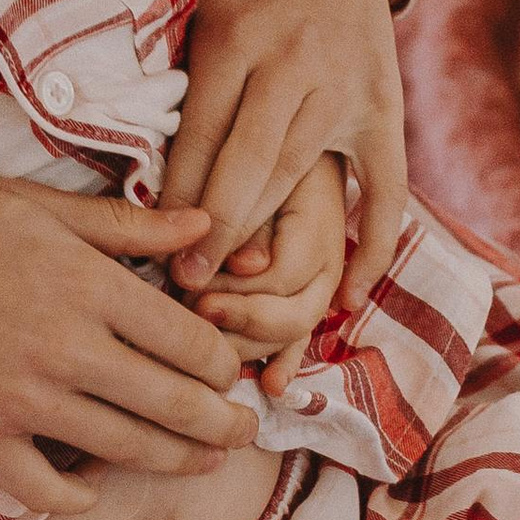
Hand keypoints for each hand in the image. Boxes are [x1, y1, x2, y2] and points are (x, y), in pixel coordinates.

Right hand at [0, 154, 254, 519]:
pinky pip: (42, 486)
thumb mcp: (30, 201)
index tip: (235, 371)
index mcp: (83, 283)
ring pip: (124, 448)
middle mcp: (62, 347)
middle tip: (246, 433)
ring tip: (202, 464)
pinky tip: (91, 488)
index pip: (189, 340)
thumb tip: (204, 223)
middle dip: (222, 424)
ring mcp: (18, 399)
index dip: (226, 363)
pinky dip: (74, 495)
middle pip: (174, 404)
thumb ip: (122, 225)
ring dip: (175, 462)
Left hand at [162, 0, 409, 302]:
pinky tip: (347, 291)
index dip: (173, 203)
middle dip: (210, 235)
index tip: (151, 253)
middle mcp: (291, 64)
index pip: (197, 139)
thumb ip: (176, 67)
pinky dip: (370, 241)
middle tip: (181, 288)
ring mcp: (342, 87)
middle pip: (244, 170)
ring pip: (296, 180)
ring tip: (229, 291)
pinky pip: (384, 186)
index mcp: (234, 37)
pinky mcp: (382, 104)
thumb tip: (130, 150)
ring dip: (261, 239)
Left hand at [194, 155, 347, 397]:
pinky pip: (302, 335)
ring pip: (295, 331)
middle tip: (199, 311)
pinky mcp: (309, 295)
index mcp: (318, 224)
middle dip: (244, 321)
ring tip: (208, 344)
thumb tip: (247, 266)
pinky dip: (287, 361)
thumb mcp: (255, 168)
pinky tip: (272, 385)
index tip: (190, 285)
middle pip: (295, 313)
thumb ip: (251, 214)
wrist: (294, 134)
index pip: (283, 275)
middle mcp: (329, 259)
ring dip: (252, 345)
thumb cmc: (260, 147)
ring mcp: (323, 282)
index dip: (235, 287)